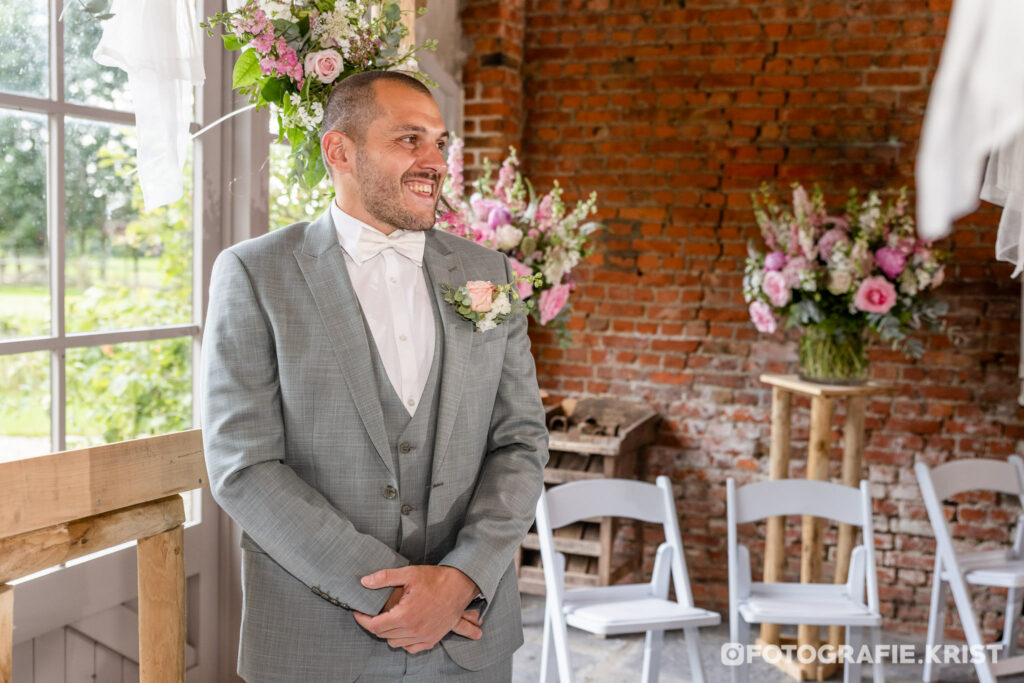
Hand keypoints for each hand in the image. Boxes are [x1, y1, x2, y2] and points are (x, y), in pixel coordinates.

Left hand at [352, 565, 480, 652]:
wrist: (460, 587)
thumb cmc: (435, 579)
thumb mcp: (409, 573)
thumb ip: (385, 578)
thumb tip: (364, 582)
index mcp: (405, 615)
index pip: (375, 626)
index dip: (363, 620)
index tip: (358, 612)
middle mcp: (414, 630)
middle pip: (383, 635)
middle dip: (375, 624)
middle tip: (373, 612)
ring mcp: (424, 637)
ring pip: (395, 643)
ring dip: (388, 633)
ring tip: (389, 618)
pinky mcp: (432, 639)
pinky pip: (410, 648)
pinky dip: (403, 641)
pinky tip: (404, 628)